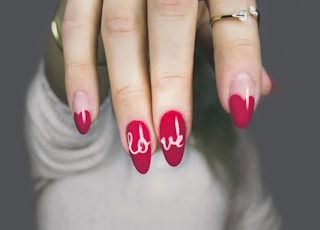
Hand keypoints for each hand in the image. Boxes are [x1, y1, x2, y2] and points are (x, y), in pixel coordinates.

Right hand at [60, 0, 272, 172]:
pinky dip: (80, 74)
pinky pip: (76, 28)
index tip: (240, 110)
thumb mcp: (215, 7)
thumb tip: (261, 89)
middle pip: (169, 20)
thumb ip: (230, 43)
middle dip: (170, 88)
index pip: (230, 15)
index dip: (238, 61)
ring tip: (138, 146)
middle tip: (172, 142)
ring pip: (119, 32)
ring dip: (128, 95)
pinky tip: (86, 116)